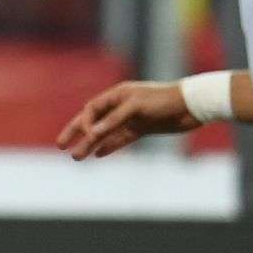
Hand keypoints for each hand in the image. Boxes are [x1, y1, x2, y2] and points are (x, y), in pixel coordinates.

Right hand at [55, 81, 204, 159]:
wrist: (191, 106)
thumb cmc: (163, 100)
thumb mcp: (135, 107)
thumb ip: (113, 120)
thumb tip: (92, 134)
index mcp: (118, 94)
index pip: (92, 109)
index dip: (84, 122)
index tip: (84, 135)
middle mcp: (122, 106)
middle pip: (93, 121)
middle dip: (77, 133)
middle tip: (61, 146)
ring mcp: (131, 118)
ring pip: (106, 133)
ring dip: (91, 144)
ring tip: (77, 157)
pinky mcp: (142, 129)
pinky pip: (120, 139)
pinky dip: (109, 146)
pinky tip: (98, 154)